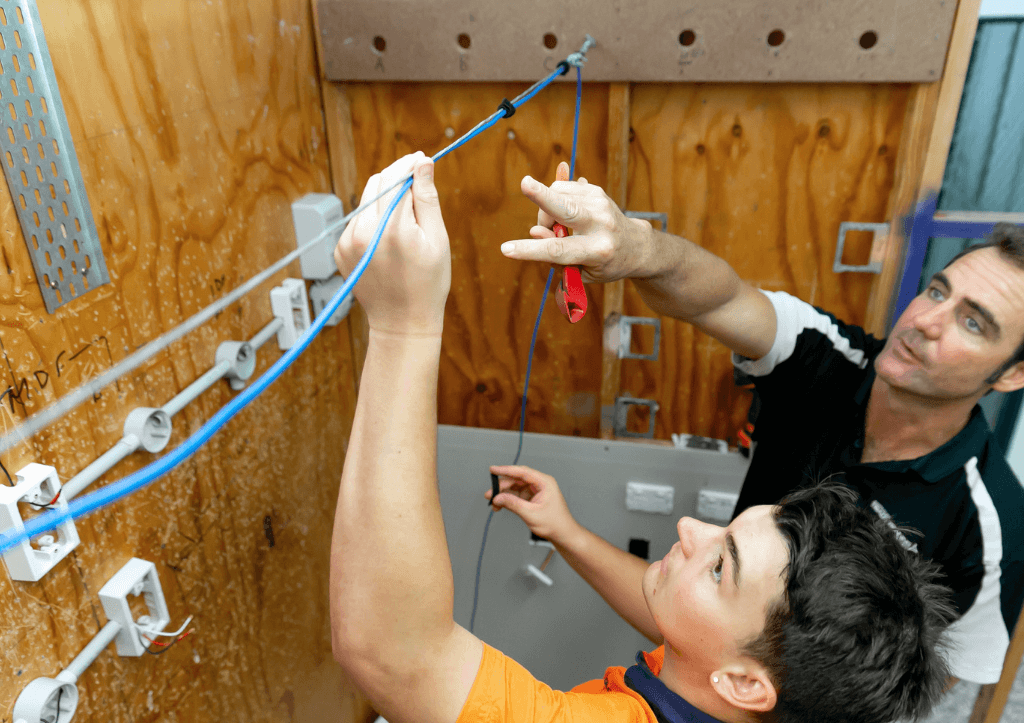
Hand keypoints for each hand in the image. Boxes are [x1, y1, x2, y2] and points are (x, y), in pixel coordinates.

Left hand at [333, 152, 450, 335]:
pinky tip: (389, 238)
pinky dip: (374, 218)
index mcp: (392, 229)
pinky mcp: (341, 249)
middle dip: (397, 178)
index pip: (395, 178)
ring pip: (366, 199)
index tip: (421, 160)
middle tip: (417, 184)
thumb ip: (427, 198)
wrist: (402, 322)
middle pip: (377, 183)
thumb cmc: (427, 284)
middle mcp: (364, 232)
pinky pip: (358, 220)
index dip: (409, 165)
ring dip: (385, 198)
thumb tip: (422, 164)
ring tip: (406, 220)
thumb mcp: (437, 240)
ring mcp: (348, 242)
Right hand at [485, 465, 578, 545]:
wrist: (563, 534)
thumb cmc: (555, 523)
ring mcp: (536, 491)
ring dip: (504, 494)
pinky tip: (501, 505)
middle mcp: (540, 484)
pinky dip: (509, 500)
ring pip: (516, 487)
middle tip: (490, 493)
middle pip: (517, 480)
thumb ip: (513, 504)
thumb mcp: (530, 514)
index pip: (522, 472)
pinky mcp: (532, 498)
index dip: (506, 470)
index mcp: (545, 482)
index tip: (493, 470)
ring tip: (494, 502)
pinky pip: (517, 495)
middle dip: (502, 486)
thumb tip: (498, 498)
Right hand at [500, 161, 653, 282]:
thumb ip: (556, 257)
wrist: (635, 245)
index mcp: (598, 251)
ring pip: (557, 195)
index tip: (506, 249)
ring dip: (546, 212)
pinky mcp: (595, 190)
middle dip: (544, 196)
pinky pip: (562, 188)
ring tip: (557, 228)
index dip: (530, 250)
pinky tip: (565, 215)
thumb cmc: (604, 263)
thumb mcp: (581, 271)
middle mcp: (601, 224)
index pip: (558, 251)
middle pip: (567, 208)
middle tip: (525, 184)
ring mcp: (599, 203)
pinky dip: (554, 201)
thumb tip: (534, 232)